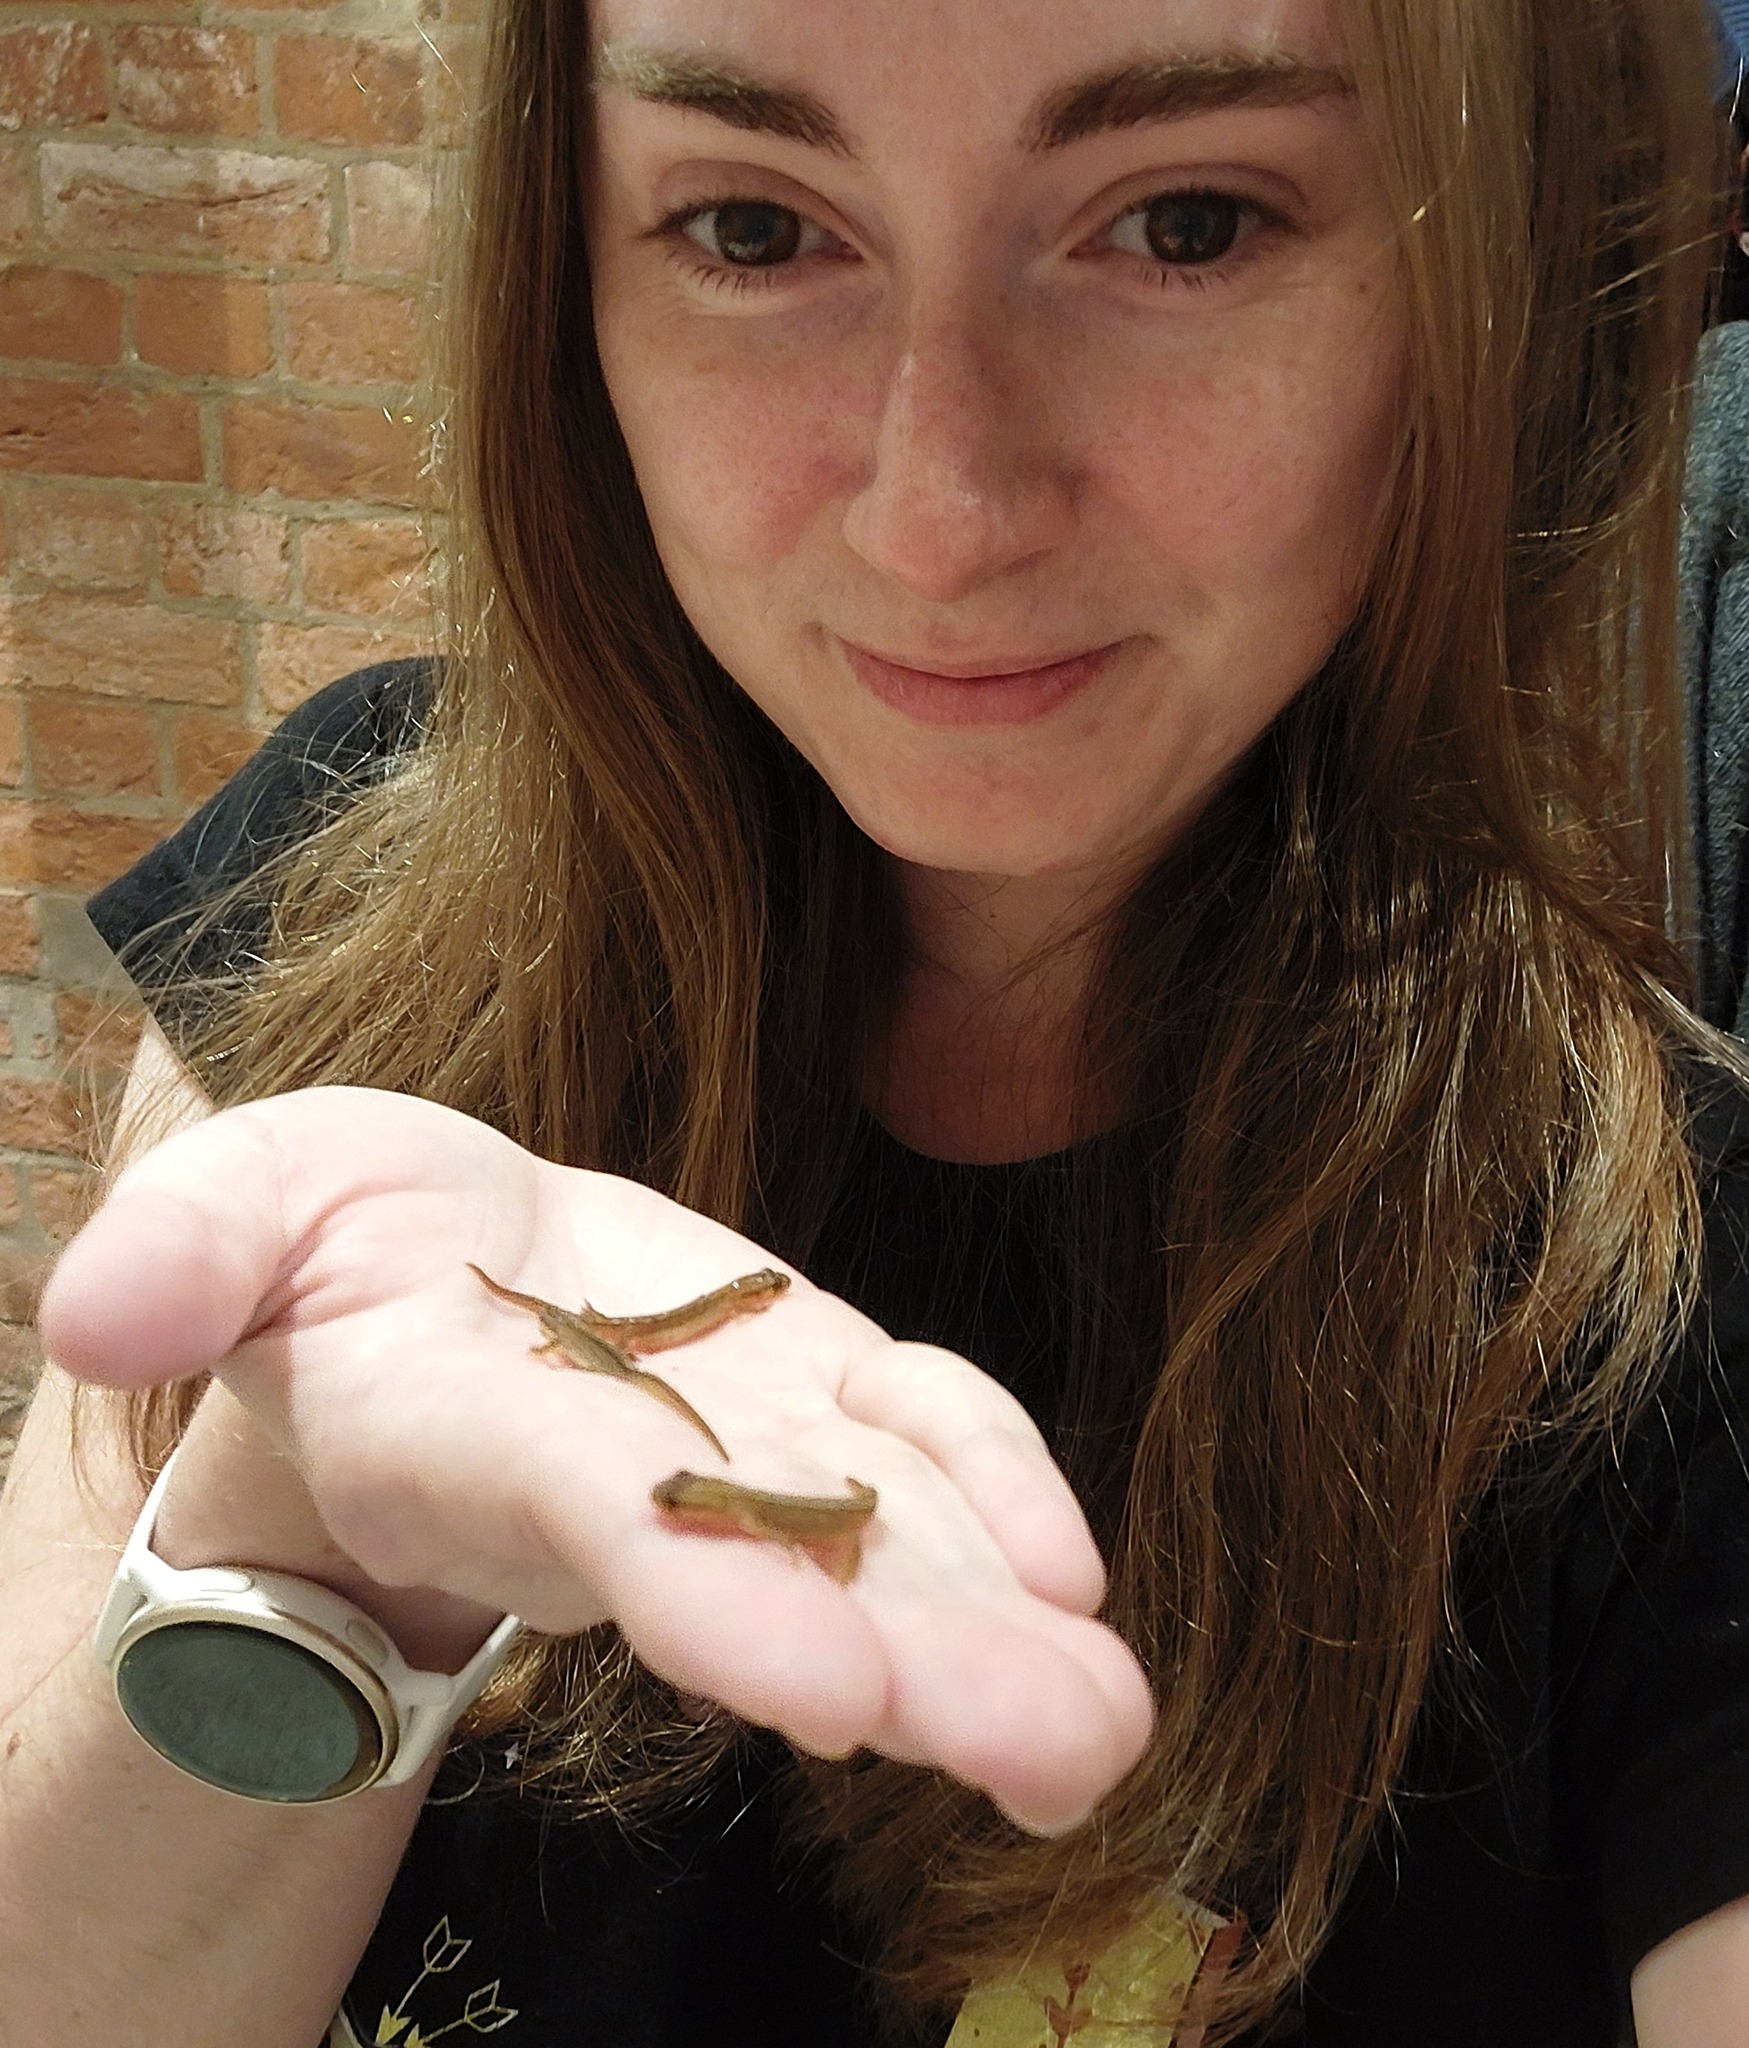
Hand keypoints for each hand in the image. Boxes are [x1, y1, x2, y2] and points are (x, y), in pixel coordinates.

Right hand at [39, 1086, 1152, 1832]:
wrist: (432, 1273)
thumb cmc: (327, 1253)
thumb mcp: (236, 1214)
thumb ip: (188, 1250)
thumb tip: (93, 1312)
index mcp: (505, 1439)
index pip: (620, 1534)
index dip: (720, 1603)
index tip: (833, 1689)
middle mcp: (648, 1475)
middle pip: (793, 1584)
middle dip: (922, 1670)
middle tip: (1060, 1754)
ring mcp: (748, 1438)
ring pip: (887, 1545)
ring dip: (999, 1634)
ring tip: (1105, 1727)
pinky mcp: (816, 1382)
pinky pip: (922, 1444)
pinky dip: (996, 1493)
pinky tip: (1071, 1571)